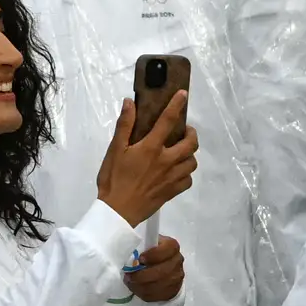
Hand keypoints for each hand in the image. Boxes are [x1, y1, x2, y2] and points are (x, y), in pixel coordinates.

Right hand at [94, 93, 197, 226]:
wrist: (118, 211)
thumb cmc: (113, 178)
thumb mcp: (114, 150)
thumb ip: (124, 126)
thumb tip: (130, 103)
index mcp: (151, 147)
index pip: (168, 121)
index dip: (177, 105)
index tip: (183, 94)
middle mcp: (167, 160)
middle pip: (191, 143)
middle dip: (191, 133)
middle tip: (182, 131)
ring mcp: (172, 177)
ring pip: (192, 162)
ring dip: (189, 153)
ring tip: (180, 151)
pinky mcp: (173, 191)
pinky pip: (188, 179)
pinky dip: (186, 172)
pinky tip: (176, 171)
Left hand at [122, 235, 183, 304]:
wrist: (155, 270)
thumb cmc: (143, 253)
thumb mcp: (141, 243)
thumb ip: (137, 241)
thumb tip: (120, 232)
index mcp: (170, 245)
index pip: (170, 247)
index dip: (155, 254)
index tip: (139, 259)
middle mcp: (177, 260)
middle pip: (165, 270)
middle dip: (144, 276)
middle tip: (129, 276)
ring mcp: (178, 275)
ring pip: (164, 284)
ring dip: (144, 286)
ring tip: (131, 284)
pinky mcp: (176, 289)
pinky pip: (163, 295)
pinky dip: (149, 295)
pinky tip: (139, 291)